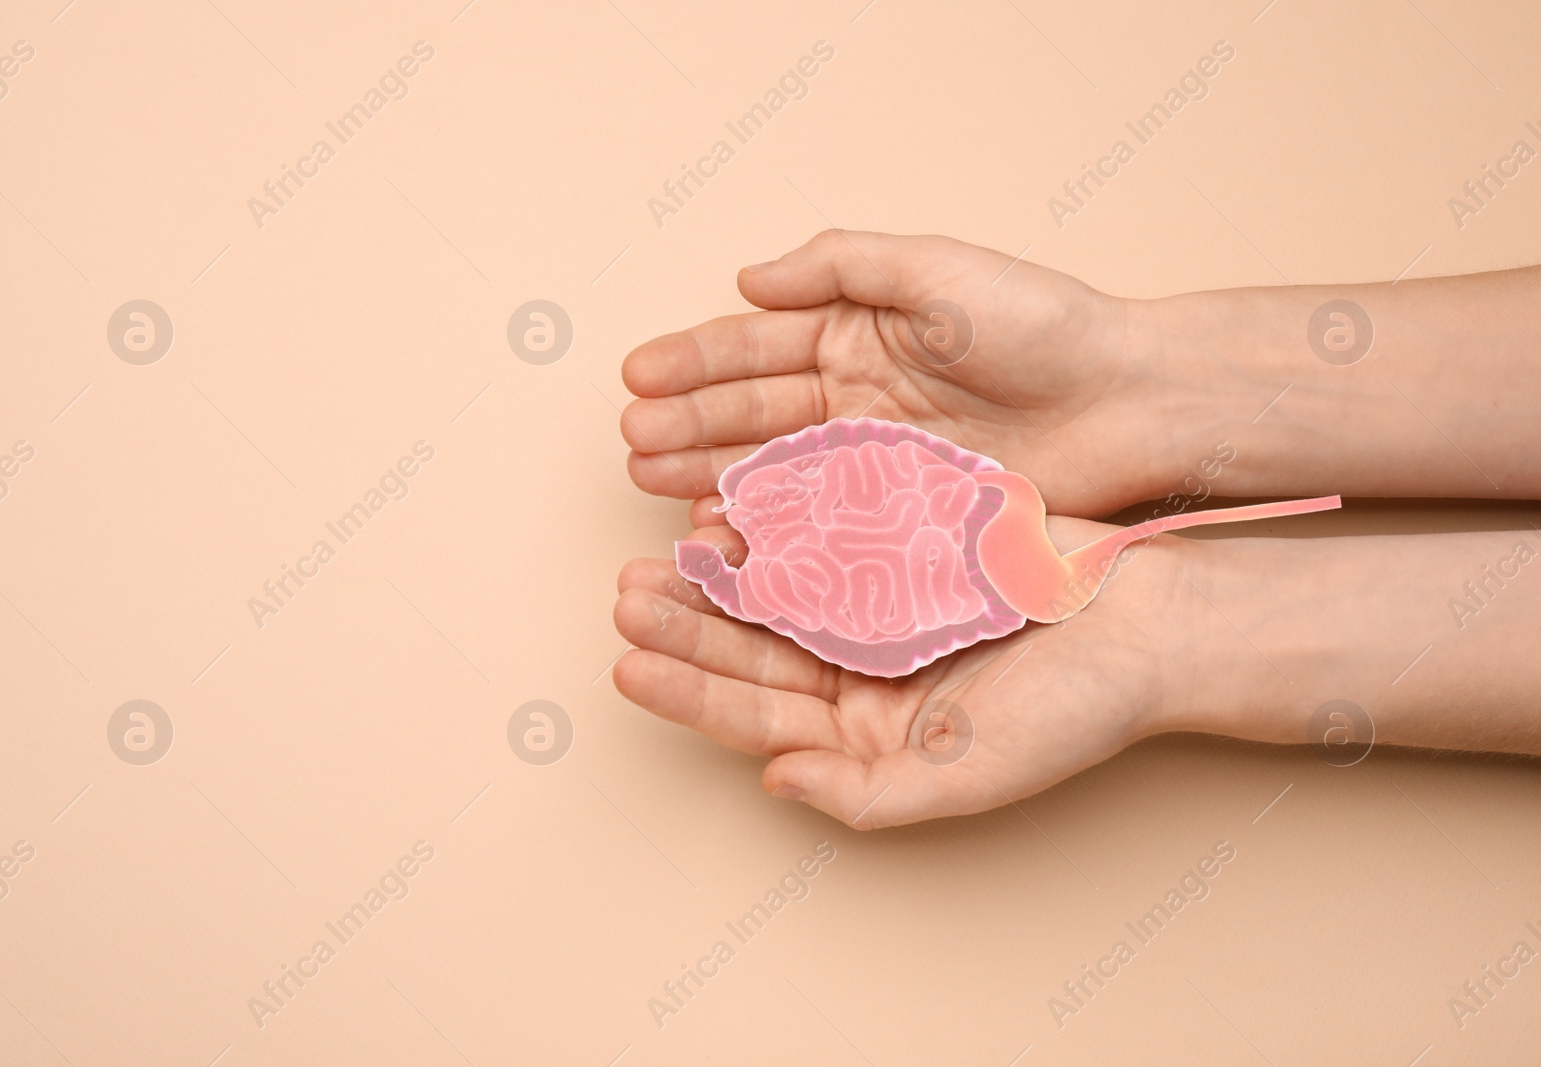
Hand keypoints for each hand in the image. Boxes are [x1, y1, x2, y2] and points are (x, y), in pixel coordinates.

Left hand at [611, 516, 1204, 827]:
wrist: (1151, 627)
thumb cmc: (1075, 713)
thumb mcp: (969, 776)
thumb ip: (866, 794)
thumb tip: (772, 780)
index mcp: (866, 736)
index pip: (757, 718)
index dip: (688, 691)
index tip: (626, 662)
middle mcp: (862, 677)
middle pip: (751, 652)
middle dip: (685, 625)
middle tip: (626, 593)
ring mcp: (878, 611)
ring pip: (775, 592)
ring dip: (719, 572)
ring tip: (663, 546)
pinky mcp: (901, 552)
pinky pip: (824, 535)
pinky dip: (780, 523)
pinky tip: (737, 504)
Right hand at [620, 230, 1194, 517]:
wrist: (1128, 401)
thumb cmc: (1041, 324)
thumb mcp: (935, 270)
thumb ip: (841, 264)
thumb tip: (748, 276)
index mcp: (857, 330)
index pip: (757, 344)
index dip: (695, 359)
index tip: (637, 375)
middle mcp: (856, 394)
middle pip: (753, 411)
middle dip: (687, 423)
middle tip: (631, 442)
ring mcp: (875, 457)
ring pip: (775, 468)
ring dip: (711, 475)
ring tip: (654, 487)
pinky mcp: (901, 510)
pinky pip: (819, 520)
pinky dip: (769, 525)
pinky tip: (724, 531)